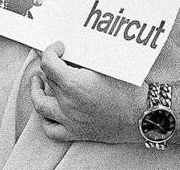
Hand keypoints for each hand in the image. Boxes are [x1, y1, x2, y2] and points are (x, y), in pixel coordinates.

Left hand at [29, 42, 145, 143]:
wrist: (142, 115)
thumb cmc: (130, 90)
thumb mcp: (108, 64)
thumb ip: (87, 57)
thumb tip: (75, 51)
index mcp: (74, 84)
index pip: (48, 63)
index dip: (50, 51)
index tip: (57, 48)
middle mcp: (67, 103)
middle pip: (46, 80)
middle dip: (47, 67)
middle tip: (53, 60)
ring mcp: (69, 119)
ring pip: (40, 105)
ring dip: (37, 91)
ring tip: (39, 82)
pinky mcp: (76, 132)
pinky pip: (51, 129)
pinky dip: (46, 119)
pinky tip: (49, 110)